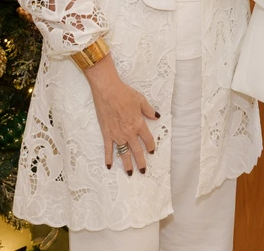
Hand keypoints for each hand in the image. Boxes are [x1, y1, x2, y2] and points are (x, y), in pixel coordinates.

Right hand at [83, 56, 158, 174]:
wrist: (107, 91)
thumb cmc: (124, 93)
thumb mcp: (141, 100)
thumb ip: (149, 111)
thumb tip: (156, 117)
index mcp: (138, 124)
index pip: (147, 140)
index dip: (151, 146)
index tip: (151, 151)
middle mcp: (129, 132)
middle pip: (137, 151)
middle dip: (140, 162)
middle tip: (143, 171)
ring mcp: (117, 135)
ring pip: (123, 153)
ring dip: (127, 164)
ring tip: (130, 173)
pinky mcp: (106, 134)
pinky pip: (108, 149)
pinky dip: (108, 158)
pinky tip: (109, 166)